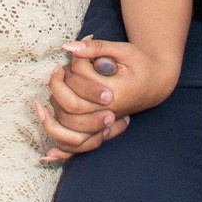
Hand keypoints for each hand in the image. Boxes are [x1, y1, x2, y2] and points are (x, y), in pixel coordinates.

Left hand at [36, 37, 147, 162]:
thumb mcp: (123, 50)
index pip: (80, 81)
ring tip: (46, 100)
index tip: (69, 60)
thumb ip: (97, 48)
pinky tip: (47, 154)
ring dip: (53, 114)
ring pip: (70, 127)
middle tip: (58, 71)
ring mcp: (105, 124)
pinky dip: (62, 153)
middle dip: (57, 86)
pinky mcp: (101, 130)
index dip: (72, 67)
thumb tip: (68, 47)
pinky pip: (79, 147)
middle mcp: (108, 113)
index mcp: (115, 93)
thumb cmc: (140, 64)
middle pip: (71, 106)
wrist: (155, 83)